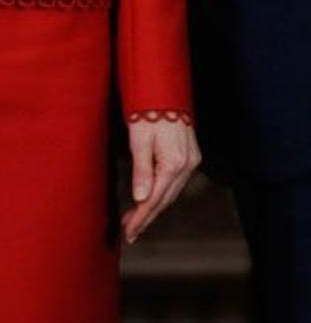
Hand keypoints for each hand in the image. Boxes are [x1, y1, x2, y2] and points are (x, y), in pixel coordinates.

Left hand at [122, 116, 199, 243]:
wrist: (165, 92)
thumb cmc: (148, 111)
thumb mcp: (139, 139)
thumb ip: (141, 169)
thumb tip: (141, 198)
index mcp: (173, 163)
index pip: (155, 198)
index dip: (141, 217)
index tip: (130, 231)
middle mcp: (187, 165)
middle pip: (165, 200)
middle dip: (146, 217)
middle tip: (130, 231)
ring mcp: (191, 162)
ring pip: (171, 193)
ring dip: (154, 207)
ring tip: (136, 220)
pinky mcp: (191, 157)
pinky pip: (176, 183)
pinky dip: (163, 194)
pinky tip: (151, 199)